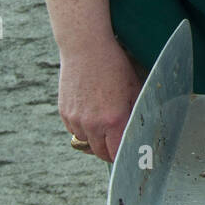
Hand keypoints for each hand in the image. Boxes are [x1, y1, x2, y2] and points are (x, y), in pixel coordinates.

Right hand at [58, 36, 143, 162]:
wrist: (86, 48)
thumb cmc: (115, 65)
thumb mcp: (134, 88)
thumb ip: (136, 113)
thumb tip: (140, 132)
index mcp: (114, 120)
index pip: (117, 153)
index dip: (124, 157)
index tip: (129, 155)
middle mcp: (92, 124)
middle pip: (100, 153)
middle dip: (110, 152)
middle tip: (117, 145)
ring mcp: (76, 119)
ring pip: (86, 142)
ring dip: (95, 139)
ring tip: (104, 123)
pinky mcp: (64, 112)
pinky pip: (74, 130)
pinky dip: (82, 128)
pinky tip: (91, 112)